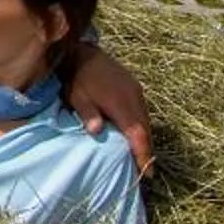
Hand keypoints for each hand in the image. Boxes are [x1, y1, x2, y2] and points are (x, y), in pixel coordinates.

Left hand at [63, 41, 153, 175]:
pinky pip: (142, 110)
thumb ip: (88, 113)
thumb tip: (96, 131)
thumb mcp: (77, 97)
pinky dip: (141, 125)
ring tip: (142, 157)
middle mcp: (133, 96)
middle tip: (146, 171)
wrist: (82, 52)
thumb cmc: (76, 78)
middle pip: (145, 129)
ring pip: (146, 120)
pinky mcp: (134, 86)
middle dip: (147, 150)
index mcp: (120, 102)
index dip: (143, 153)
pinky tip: (136, 134)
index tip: (146, 172)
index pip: (137, 133)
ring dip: (145, 138)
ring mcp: (136, 90)